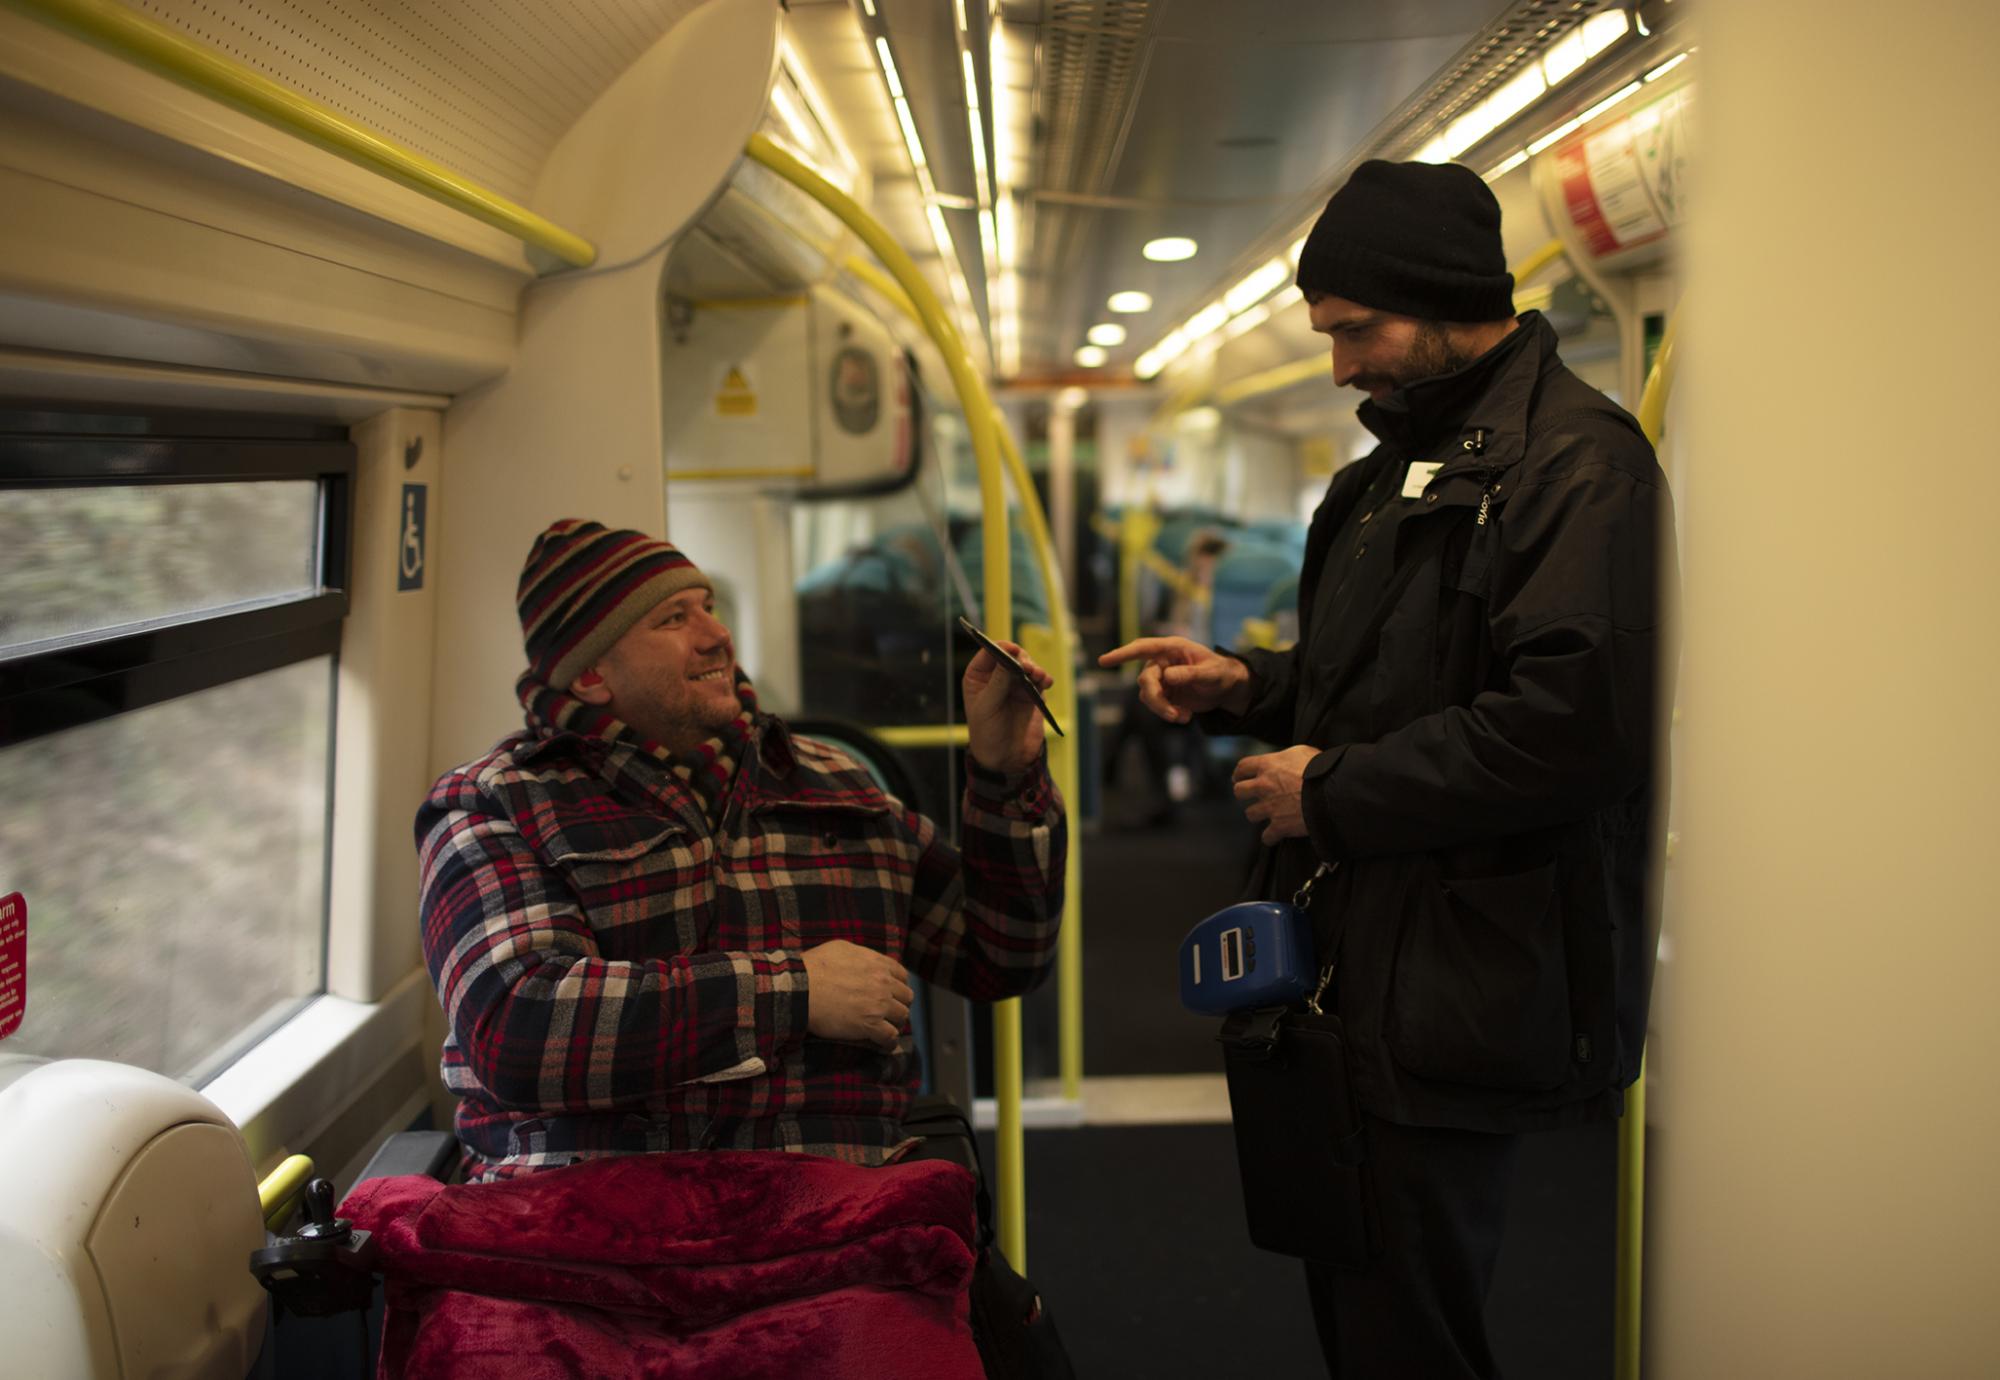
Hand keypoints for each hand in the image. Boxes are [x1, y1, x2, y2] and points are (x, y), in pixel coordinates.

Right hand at [803, 940, 913, 1050]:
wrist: (800, 988)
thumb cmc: (814, 967)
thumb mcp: (842, 949)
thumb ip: (861, 955)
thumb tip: (866, 962)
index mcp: (878, 963)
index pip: (902, 976)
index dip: (898, 986)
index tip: (892, 994)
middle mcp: (883, 982)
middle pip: (906, 997)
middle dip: (899, 1004)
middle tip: (888, 1012)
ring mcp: (879, 1004)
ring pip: (901, 1016)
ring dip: (894, 1022)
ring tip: (886, 1028)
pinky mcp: (870, 1024)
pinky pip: (890, 1036)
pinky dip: (889, 1042)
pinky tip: (885, 1044)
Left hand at [964, 639, 1051, 773]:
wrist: (1006, 758)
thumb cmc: (987, 733)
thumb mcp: (988, 708)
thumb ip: (998, 683)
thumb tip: (1010, 659)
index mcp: (978, 677)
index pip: (989, 653)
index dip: (1001, 648)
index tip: (1013, 651)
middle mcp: (996, 677)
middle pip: (1012, 655)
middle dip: (1022, 658)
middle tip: (1028, 668)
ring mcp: (1015, 684)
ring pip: (1028, 665)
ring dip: (1035, 668)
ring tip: (1039, 677)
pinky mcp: (1031, 694)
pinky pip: (1040, 680)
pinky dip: (1044, 679)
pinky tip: (1046, 683)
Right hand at [1097, 636, 1251, 723]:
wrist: (1226, 688)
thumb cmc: (1220, 672)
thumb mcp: (1211, 673)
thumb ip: (1190, 673)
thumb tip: (1168, 675)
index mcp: (1171, 648)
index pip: (1142, 648)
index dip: (1122, 654)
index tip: (1104, 661)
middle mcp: (1162, 662)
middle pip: (1145, 680)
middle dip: (1156, 700)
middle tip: (1172, 715)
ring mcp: (1161, 679)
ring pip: (1147, 696)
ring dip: (1163, 710)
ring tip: (1183, 717)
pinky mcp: (1164, 694)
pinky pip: (1156, 706)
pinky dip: (1169, 714)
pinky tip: (1186, 716)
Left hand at [1233, 745, 1317, 844]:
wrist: (1332, 792)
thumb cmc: (1321, 769)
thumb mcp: (1302, 752)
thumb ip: (1287, 757)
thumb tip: (1287, 760)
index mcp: (1268, 765)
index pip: (1243, 767)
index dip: (1239, 773)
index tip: (1238, 777)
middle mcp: (1264, 786)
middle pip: (1239, 791)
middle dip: (1244, 794)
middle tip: (1250, 796)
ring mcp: (1270, 807)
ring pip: (1250, 814)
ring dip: (1258, 814)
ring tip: (1266, 814)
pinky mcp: (1279, 826)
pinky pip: (1267, 836)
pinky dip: (1271, 837)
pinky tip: (1274, 836)